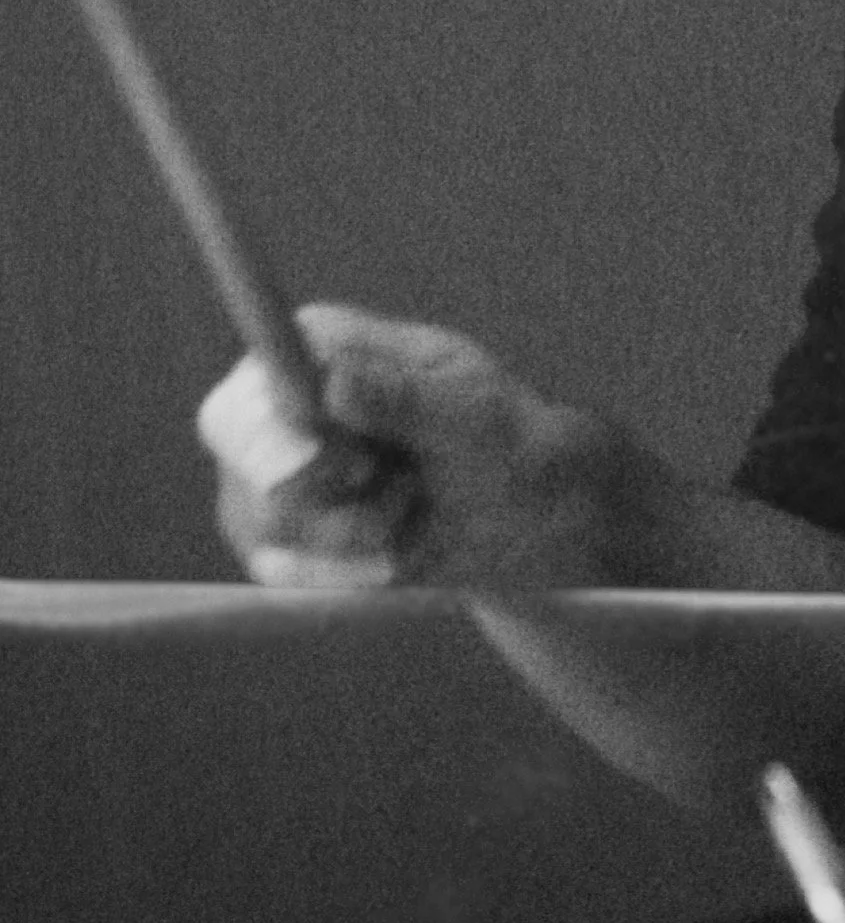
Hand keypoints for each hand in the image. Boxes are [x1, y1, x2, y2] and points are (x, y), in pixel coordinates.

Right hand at [196, 302, 629, 589]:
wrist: (520, 515)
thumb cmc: (502, 438)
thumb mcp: (472, 414)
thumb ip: (403, 399)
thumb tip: (332, 382)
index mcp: (320, 346)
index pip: (251, 389)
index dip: (273, 438)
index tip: (353, 468)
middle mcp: (276, 407)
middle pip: (246, 465)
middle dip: (328, 499)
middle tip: (404, 490)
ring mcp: (267, 477)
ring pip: (271, 529)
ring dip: (358, 535)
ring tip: (414, 505)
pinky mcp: (277, 540)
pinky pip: (291, 576)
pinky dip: (354, 572)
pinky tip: (398, 546)